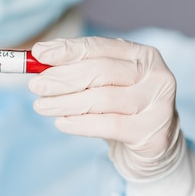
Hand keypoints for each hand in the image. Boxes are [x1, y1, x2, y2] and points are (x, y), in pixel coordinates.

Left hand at [28, 37, 182, 180]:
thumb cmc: (122, 110)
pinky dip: (80, 123)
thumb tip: (38, 57)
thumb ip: (78, 69)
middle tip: (35, 86)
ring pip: (102, 98)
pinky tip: (61, 123)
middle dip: (62, 78)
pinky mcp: (153, 133)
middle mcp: (156, 75)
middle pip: (100, 71)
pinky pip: (108, 125)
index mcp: (143, 55)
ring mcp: (158, 104)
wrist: (154, 149)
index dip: (66, 50)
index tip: (38, 54)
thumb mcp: (104, 85)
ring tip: (41, 106)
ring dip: (65, 102)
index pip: (98, 47)